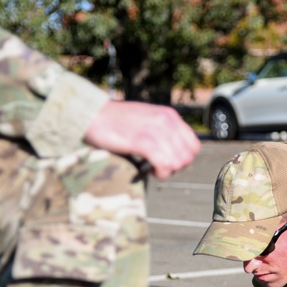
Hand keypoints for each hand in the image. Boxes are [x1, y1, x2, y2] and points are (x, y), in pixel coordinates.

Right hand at [84, 100, 199, 179]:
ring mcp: (156, 130)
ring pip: (178, 162)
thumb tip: (173, 152)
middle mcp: (167, 121)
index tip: (169, 162)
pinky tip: (150, 171)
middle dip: (176, 168)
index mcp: (170, 116)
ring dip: (167, 171)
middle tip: (160, 168)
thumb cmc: (115, 120)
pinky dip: (160, 173)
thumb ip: (162, 131)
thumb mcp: (147, 119)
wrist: (92, 114)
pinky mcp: (144, 141)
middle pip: (187, 157)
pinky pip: (165, 164)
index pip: (194, 145)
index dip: (183, 159)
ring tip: (153, 169)